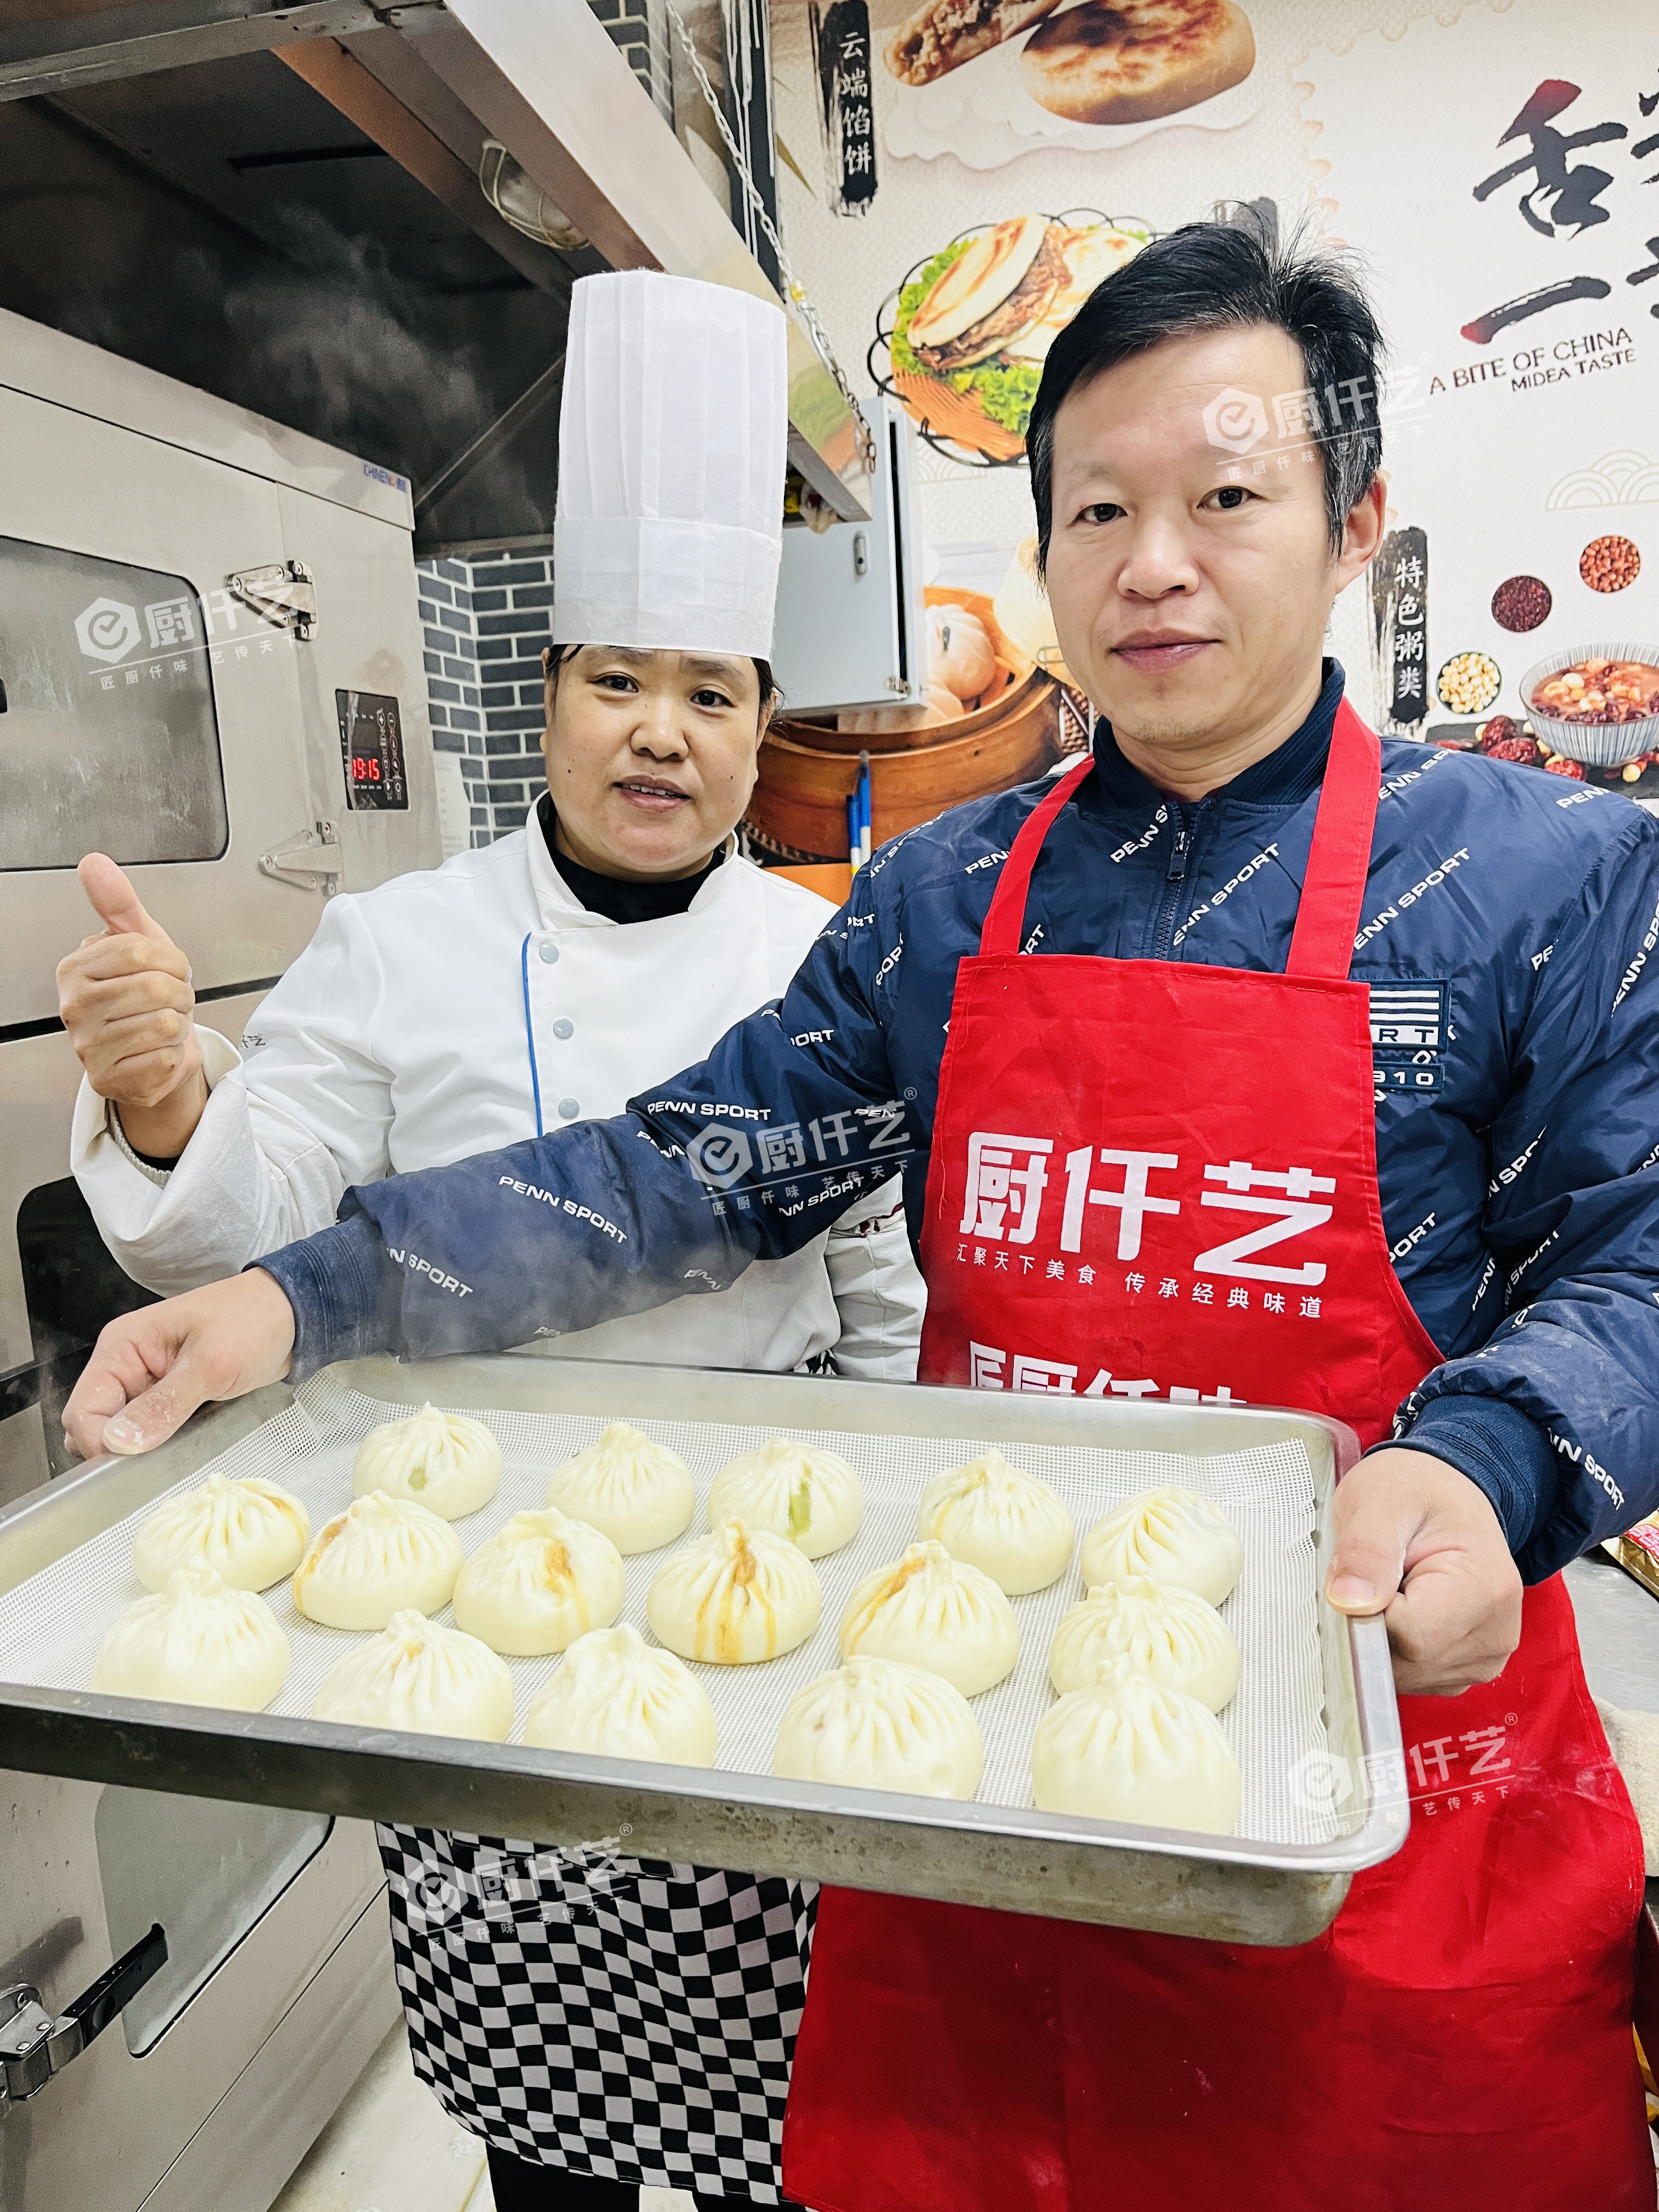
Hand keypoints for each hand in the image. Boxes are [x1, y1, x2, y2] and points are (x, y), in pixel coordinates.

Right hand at [56, 854, 207, 1156]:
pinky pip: (164, 1059)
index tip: (168, 968)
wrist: (153, 1050)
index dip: (172, 960)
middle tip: (167, 1001)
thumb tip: (93, 863)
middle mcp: (74, 1008)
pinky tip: (155, 1051)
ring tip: (161, 1024)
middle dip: (179, 993)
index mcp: (76, 969)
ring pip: (164, 1024)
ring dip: (177, 1024)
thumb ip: (118, 903)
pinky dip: (172, 1055)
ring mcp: (88, 1047)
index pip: (141, 951)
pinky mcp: (110, 1080)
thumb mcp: (138, 942)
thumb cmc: (145, 994)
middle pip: (156, 988)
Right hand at [61, 1271, 296, 1460]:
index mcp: (123, 1346)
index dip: (98, 1443)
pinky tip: (186, 1441)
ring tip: (179, 1444)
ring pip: (120, 1432)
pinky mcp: (169, 1396)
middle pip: (94, 1423)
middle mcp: (127, 1363)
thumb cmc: (255, 1321)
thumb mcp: (211, 1364)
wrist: (294, 1315)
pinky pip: (149, 1429)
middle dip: (116, 1448)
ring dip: (141, 1447)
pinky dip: (160, 1442)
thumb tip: (118, 1443)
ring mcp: (147, 1381)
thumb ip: (163, 1406)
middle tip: (157, 1458)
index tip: (127, 1466)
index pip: (83, 1408)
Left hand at [1324, 1448, 1522, 1695]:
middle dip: (1374, 1627)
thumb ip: (1364, 1551)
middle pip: (1407, 1664)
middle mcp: (1496, 1633)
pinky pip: (1413, 1677)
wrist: (1443, 1491)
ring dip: (1383, 1638)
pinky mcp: (1467, 1666)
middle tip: (1377, 1576)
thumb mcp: (1380, 1501)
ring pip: (1406, 1676)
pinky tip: (1402, 1608)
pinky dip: (1395, 1649)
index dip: (1370, 1611)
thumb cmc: (1415, 1490)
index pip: (1408, 1636)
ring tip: (1393, 1586)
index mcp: (1485, 1588)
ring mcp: (1485, 1656)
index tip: (1368, 1574)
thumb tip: (1348, 1603)